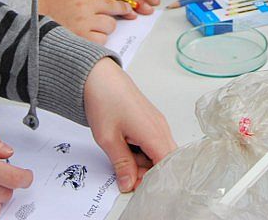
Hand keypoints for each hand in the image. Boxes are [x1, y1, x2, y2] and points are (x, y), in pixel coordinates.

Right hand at [38, 0, 137, 42]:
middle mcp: (82, 3)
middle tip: (124, 9)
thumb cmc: (37, 6)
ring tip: (99, 25)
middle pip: (113, 4)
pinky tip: (89, 36)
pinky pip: (102, 39)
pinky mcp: (82, 40)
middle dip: (122, 7)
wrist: (22, 27)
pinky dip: (98, 39)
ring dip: (107, 25)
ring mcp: (83, 22)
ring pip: (110, 23)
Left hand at [83, 59, 175, 191]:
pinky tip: (125, 151)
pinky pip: (153, 144)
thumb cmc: (105, 101)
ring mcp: (157, 124)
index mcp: (154, 133)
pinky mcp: (150, 122)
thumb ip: (122, 164)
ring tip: (122, 161)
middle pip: (165, 162)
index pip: (168, 166)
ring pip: (158, 154)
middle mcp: (161, 128)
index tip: (140, 189)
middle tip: (126, 178)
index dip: (156, 181)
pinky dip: (141, 153)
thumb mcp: (108, 139)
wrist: (99, 77)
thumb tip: (129, 184)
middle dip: (148, 174)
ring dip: (143, 164)